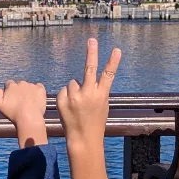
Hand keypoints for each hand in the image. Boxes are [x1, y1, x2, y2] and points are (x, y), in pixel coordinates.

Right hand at [0, 80, 48, 147]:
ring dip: (28, 91)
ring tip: (28, 102)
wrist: (29, 117)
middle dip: (19, 91)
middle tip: (20, 102)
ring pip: (29, 86)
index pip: (8, 84)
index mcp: (11, 86)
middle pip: (19, 85)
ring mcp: (32, 86)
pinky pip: (39, 87)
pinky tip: (36, 98)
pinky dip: (37, 91)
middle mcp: (21, 83)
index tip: (11, 99)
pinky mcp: (41, 89)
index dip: (9, 91)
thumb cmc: (13, 112)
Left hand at [57, 38, 119, 178]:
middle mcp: (88, 94)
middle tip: (92, 40)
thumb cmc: (95, 122)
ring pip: (73, 82)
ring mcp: (75, 97)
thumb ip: (96, 91)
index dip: (113, 61)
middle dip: (92, 53)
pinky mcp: (62, 100)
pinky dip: (66, 97)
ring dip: (74, 90)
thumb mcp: (103, 106)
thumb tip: (85, 79)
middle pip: (90, 68)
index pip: (108, 74)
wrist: (83, 138)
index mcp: (101, 95)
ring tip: (77, 106)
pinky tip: (70, 108)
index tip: (116, 49)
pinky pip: (64, 91)